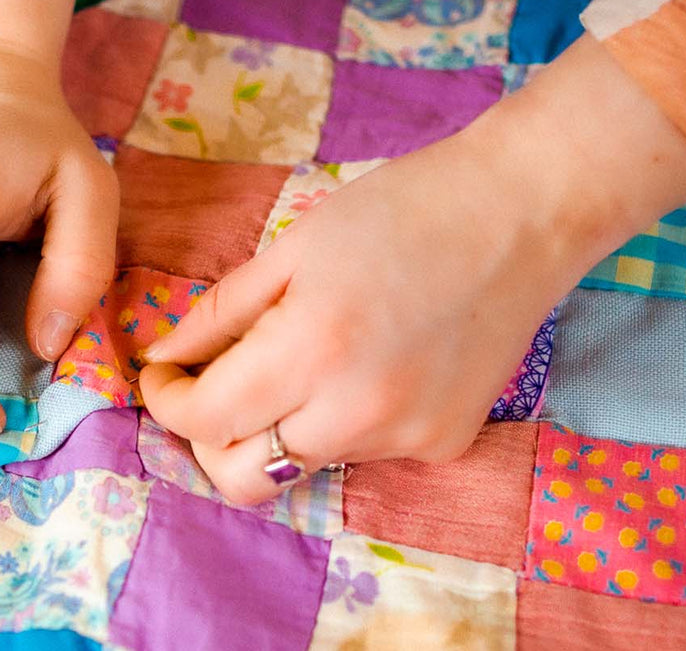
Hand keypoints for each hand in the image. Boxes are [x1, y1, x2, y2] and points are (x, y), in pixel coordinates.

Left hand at [139, 36, 685, 504]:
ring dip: (274, 428)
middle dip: (207, 440)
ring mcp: (405, 437)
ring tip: (296, 359)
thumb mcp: (291, 247)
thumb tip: (164, 359)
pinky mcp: (442, 445)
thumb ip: (219, 314)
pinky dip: (337, 420)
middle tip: (209, 386)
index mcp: (310, 350)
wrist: (523, 212)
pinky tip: (363, 362)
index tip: (162, 373)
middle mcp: (357, 412)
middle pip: (242, 476)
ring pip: (300, 464)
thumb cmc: (401, 209)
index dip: (165, 401)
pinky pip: (360, 453)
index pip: (204, 420)